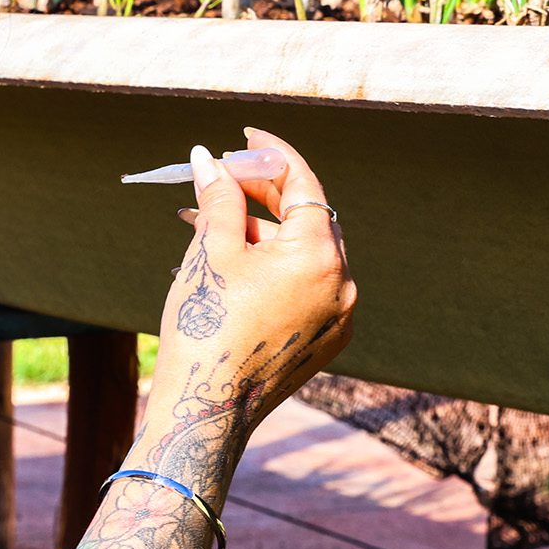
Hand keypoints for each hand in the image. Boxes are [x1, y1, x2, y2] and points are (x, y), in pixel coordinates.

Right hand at [143, 128, 355, 480]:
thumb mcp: (211, 252)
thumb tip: (210, 158)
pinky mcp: (324, 340)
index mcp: (320, 256)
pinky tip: (231, 263)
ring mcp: (338, 316)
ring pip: (303, 253)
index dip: (272, 154)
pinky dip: (272, 267)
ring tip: (208, 225)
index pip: (304, 183)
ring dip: (261, 232)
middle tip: (221, 179)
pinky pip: (304, 286)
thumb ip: (219, 196)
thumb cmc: (205, 327)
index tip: (247, 138)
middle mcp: (342, 284)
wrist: (205, 411)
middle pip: (307, 217)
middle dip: (262, 193)